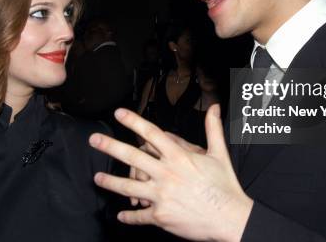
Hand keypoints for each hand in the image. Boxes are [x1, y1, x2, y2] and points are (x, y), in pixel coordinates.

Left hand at [89, 104, 252, 241]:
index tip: (119, 113)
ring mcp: (162, 196)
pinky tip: (121, 215)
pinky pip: (140, 216)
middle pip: (133, 157)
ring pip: (129, 187)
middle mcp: (167, 174)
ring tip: (98, 179)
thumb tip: (215, 107)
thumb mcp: (219, 153)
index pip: (152, 134)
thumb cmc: (225, 186)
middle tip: (94, 140)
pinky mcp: (161, 216)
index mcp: (179, 157)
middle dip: (110, 147)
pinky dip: (129, 216)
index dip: (134, 122)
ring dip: (111, 183)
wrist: (230, 218)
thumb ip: (213, 128)